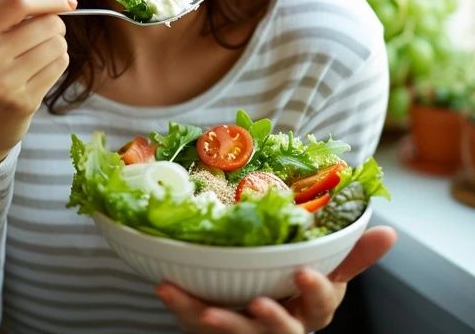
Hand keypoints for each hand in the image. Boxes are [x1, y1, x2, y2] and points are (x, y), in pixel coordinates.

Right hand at [0, 0, 75, 174]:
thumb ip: (22, 10)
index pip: (17, 2)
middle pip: (46, 23)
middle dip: (54, 25)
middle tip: (42, 37)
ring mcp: (2, 82)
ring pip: (57, 44)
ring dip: (56, 46)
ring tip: (37, 56)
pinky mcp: (23, 101)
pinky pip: (60, 65)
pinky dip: (58, 63)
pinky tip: (41, 72)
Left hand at [157, 226, 396, 332]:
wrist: (260, 319)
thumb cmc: (296, 291)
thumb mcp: (327, 275)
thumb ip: (351, 256)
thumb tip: (389, 232)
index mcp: (311, 308)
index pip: (321, 305)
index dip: (314, 291)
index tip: (304, 274)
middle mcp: (282, 324)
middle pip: (280, 331)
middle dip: (271, 320)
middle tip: (259, 305)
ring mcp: (249, 331)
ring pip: (238, 331)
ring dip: (217, 320)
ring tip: (201, 308)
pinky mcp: (218, 330)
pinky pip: (199, 322)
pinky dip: (183, 306)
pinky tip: (166, 287)